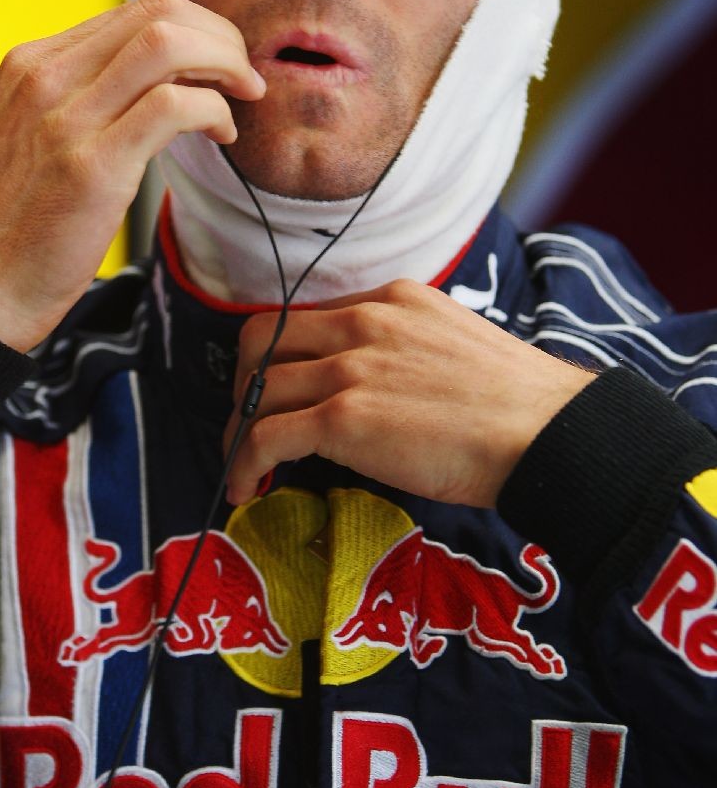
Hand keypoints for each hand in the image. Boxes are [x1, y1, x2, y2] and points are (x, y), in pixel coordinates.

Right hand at [0, 0, 264, 350]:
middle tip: (242, 77)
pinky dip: (215, 112)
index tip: (217, 63)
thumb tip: (147, 90)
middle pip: (158, 12)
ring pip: (169, 44)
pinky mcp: (92, 167)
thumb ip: (75, 104)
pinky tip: (221, 136)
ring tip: (241, 98)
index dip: (193, 28)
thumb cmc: (0, 232)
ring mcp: (66, 119)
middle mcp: (45, 78)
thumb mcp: (25, 140)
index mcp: (28, 66)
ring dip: (226, 64)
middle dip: (220, 36)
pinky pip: (175, 106)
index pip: (132, 11)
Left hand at [223, 278, 594, 507]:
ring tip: (244, 465)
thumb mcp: (456, 346)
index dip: (282, 357)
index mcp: (392, 300)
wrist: (547, 432)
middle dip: (246, 383)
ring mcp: (351, 366)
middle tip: (252, 422)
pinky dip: (243, 462)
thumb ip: (407, 352)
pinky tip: (247, 487)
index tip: (282, 391)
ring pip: (257, 387)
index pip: (308, 317)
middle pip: (263, 339)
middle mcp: (363, 321)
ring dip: (239, 430)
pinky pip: (264, 435)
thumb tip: (380, 392)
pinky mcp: (344, 417)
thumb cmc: (519, 405)